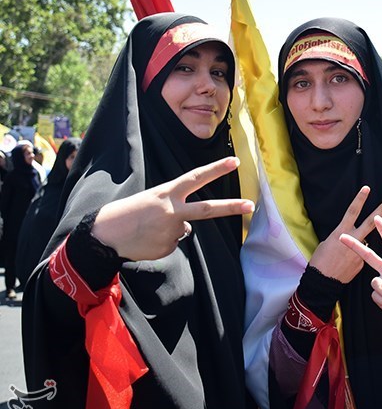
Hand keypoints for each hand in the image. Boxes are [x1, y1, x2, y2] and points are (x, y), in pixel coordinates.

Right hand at [91, 156, 254, 260]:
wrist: (104, 235)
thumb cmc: (128, 213)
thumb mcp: (152, 201)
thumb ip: (175, 208)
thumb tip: (189, 227)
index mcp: (167, 193)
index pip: (196, 177)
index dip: (216, 169)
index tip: (235, 161)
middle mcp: (173, 211)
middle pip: (208, 208)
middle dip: (231, 206)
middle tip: (251, 205)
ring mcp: (172, 231)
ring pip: (183, 230)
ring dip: (169, 231)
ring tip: (148, 230)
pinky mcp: (168, 247)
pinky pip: (173, 244)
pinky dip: (162, 243)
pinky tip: (147, 240)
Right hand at [309, 186, 381, 283]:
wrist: (323, 282)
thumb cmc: (320, 260)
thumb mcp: (327, 242)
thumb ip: (341, 236)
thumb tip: (348, 236)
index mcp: (341, 232)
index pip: (352, 212)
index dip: (360, 199)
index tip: (367, 188)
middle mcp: (353, 240)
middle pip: (370, 222)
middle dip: (381, 210)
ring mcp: (359, 251)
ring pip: (365, 241)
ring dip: (358, 244)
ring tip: (343, 255)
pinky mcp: (361, 263)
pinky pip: (361, 256)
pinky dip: (354, 258)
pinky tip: (345, 264)